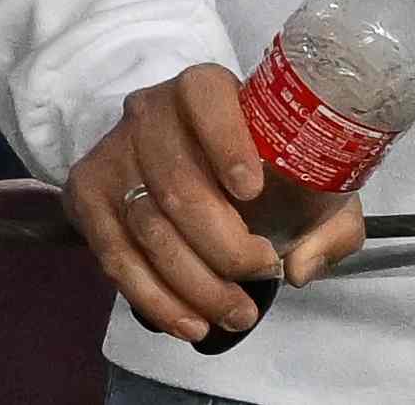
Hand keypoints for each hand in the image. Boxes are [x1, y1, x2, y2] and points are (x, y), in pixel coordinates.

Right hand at [70, 68, 313, 345]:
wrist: (173, 154)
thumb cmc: (258, 166)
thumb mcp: (308, 180)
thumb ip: (328, 222)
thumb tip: (299, 268)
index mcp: (204, 91)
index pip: (205, 97)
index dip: (225, 142)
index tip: (253, 191)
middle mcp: (148, 113)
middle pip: (179, 186)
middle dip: (225, 248)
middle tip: (263, 275)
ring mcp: (112, 153)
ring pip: (148, 228)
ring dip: (196, 285)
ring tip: (236, 315)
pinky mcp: (86, 194)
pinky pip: (115, 256)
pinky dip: (155, 299)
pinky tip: (190, 323)